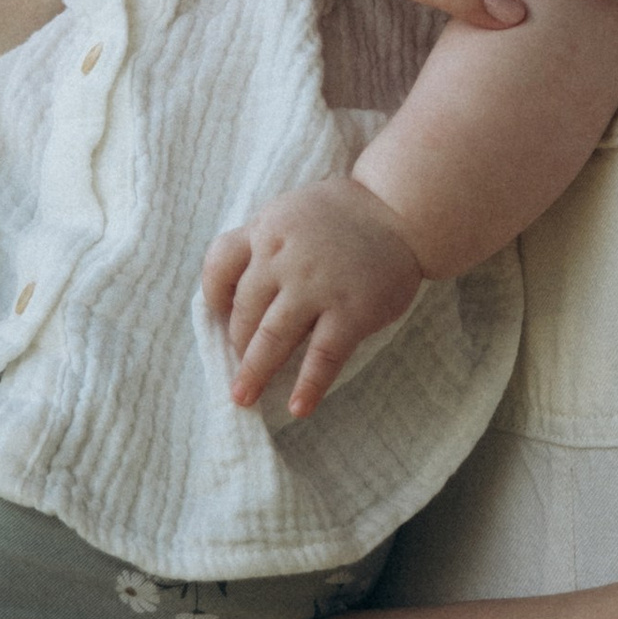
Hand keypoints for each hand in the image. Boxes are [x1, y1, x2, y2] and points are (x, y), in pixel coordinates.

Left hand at [204, 176, 426, 417]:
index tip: (220, 315)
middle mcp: (284, 257)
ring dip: (255, 371)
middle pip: (245, 310)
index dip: (214, 294)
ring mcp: (317, 286)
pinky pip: (323, 357)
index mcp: (267, 229)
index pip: (220, 263)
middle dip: (238, 344)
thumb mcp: (292, 211)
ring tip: (244, 397)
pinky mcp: (351, 312)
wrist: (403, 211)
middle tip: (239, 367)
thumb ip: (264, 243)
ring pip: (273, 337)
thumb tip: (235, 293)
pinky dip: (309, 385)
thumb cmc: (343, 215)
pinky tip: (298, 407)